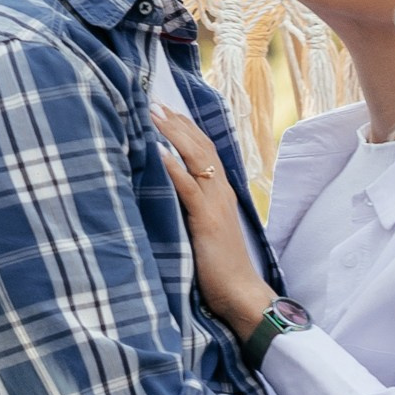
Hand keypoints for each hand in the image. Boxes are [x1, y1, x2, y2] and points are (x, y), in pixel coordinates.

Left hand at [153, 104, 273, 339]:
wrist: (241, 292)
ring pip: (195, 158)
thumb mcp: (205, 230)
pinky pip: (189, 188)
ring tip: (152, 115)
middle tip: (153, 102)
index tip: (165, 110)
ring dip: (173, 135)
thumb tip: (168, 194)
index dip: (185, 128)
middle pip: (200, 146)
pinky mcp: (207, 220)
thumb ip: (192, 209)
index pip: (204, 150)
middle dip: (176, 122)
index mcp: (221, 193)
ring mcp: (215, 204)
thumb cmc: (220, 268)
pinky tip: (157, 152)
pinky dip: (173, 168)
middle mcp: (221, 192)